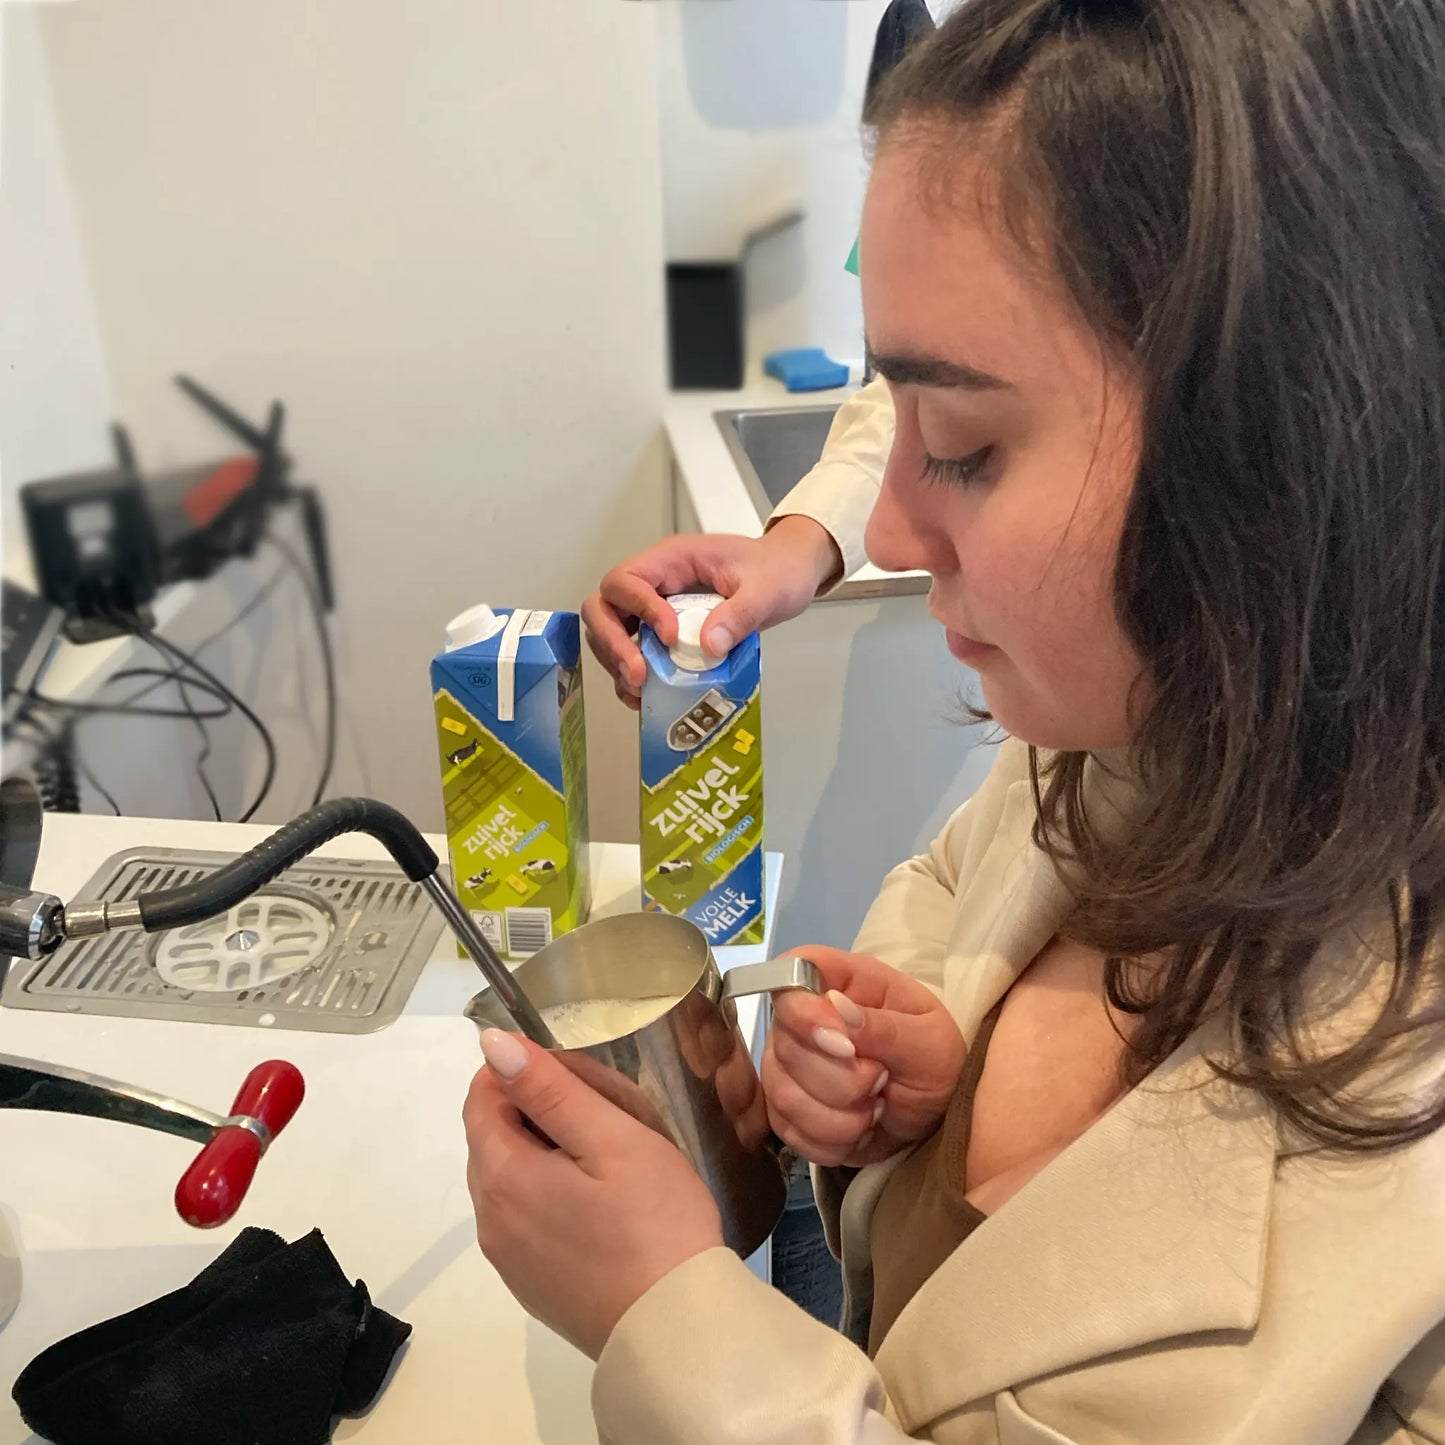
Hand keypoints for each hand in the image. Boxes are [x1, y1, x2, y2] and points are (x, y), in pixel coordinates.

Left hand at [464, 1030, 723, 1359]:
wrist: (676, 1329)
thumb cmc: (653, 1221)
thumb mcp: (611, 1137)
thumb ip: (550, 1088)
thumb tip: (494, 1045)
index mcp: (502, 1176)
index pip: (481, 1099)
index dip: (519, 1072)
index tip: (573, 1074)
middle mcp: (490, 1220)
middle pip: (492, 1139)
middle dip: (534, 1111)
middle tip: (603, 1113)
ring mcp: (508, 1260)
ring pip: (508, 1181)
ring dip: (543, 1154)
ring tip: (608, 1158)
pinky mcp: (532, 1286)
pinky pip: (524, 1220)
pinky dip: (548, 1196)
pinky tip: (600, 1205)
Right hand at [582, 517, 841, 708]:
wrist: (788, 574)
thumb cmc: (776, 571)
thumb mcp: (766, 589)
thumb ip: (741, 614)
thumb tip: (709, 646)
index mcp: (672, 560)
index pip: (627, 580)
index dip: (639, 609)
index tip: (671, 637)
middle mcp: (655, 582)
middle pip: (604, 607)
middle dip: (613, 643)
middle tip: (638, 675)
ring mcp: (654, 607)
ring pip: (610, 632)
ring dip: (617, 663)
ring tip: (641, 690)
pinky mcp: (662, 632)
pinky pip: (632, 652)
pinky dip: (631, 675)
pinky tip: (646, 697)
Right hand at [762, 946, 964, 1167]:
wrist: (937, 1117)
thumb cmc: (936, 1062)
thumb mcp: (930, 1041)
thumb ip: (884, 1026)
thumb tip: (836, 1006)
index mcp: (842, 982)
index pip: (792, 972)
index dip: (805, 1011)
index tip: (845, 1046)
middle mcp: (803, 1019)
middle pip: (786, 1046)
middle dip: (842, 1080)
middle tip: (882, 1080)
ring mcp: (787, 1066)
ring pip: (784, 1095)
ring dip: (841, 1117)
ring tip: (875, 1107)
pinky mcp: (785, 1111)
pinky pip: (789, 1131)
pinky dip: (832, 1142)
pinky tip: (859, 1131)